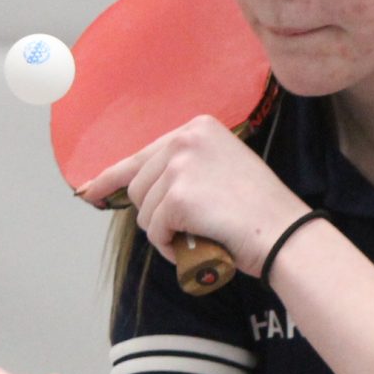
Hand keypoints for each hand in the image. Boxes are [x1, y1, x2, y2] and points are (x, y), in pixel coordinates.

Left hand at [79, 116, 304, 274]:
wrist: (284, 234)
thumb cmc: (260, 212)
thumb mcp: (223, 170)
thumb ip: (187, 168)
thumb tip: (139, 187)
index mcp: (198, 127)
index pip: (142, 154)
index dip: (111, 178)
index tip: (89, 192)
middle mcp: (186, 138)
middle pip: (140, 185)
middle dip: (155, 215)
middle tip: (189, 229)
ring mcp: (180, 165)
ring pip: (144, 210)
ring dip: (164, 232)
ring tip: (197, 235)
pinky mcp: (178, 195)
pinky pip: (155, 230)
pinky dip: (169, 246)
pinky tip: (193, 245)